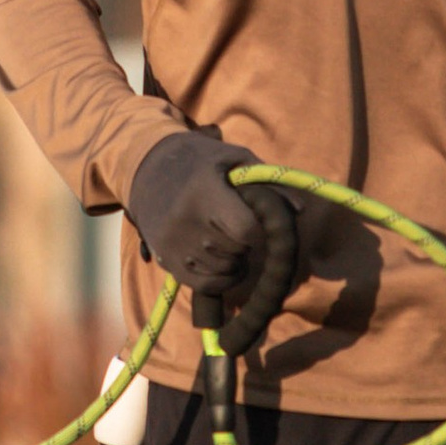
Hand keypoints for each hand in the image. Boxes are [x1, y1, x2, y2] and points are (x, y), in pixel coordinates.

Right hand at [124, 131, 299, 351]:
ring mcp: (173, 245)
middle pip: (235, 251)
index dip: (257, 230)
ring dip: (234, 261)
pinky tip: (222, 262)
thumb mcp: (234, 159)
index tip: (254, 220)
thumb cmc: (199, 160)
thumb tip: (299, 210)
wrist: (147, 167)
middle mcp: (185, 222)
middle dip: (245, 243)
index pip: (245, 229)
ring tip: (227, 240)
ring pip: (223, 271)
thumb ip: (268, 182)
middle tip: (238, 226)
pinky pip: (205, 285)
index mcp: (204, 193)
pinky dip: (221, 279)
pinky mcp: (166, 261)